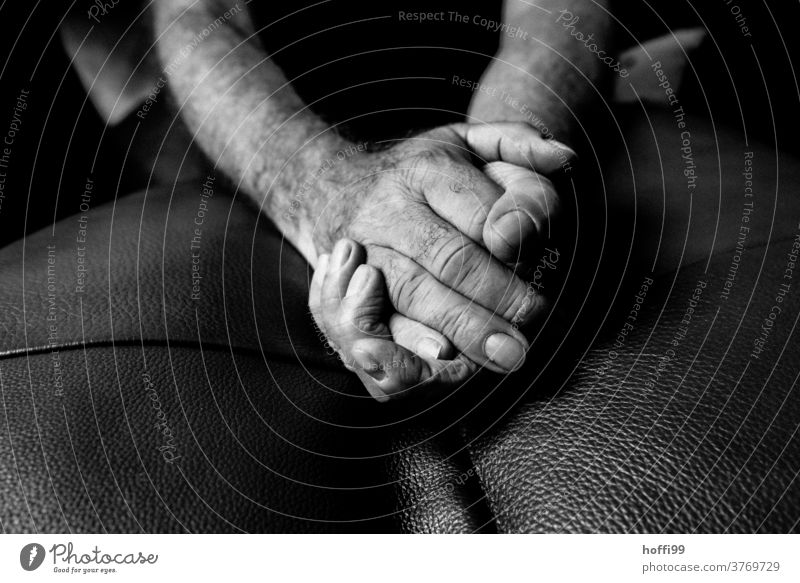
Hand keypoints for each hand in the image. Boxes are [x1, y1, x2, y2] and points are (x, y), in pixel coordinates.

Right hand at [302, 123, 573, 391]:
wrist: (333, 191)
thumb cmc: (418, 176)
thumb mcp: (465, 144)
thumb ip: (517, 146)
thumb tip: (563, 157)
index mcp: (425, 172)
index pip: (478, 208)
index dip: (513, 240)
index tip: (539, 266)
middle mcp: (389, 212)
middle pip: (446, 258)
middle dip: (493, 297)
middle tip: (532, 327)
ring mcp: (363, 255)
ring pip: (410, 296)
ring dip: (459, 328)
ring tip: (501, 355)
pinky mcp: (346, 292)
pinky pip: (371, 327)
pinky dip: (406, 349)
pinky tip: (444, 362)